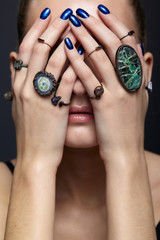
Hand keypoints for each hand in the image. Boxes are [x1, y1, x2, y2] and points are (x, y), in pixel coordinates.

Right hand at [11, 8, 77, 167]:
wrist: (35, 157)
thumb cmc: (30, 131)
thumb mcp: (19, 104)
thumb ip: (18, 80)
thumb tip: (16, 58)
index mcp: (18, 85)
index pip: (26, 50)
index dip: (37, 30)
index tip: (48, 16)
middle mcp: (27, 88)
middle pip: (40, 50)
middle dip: (53, 29)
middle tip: (67, 15)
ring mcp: (41, 97)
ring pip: (55, 61)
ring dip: (68, 42)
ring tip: (80, 29)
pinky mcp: (56, 107)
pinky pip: (68, 81)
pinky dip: (77, 66)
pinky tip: (86, 56)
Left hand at [63, 7, 149, 163]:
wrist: (126, 152)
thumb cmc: (130, 126)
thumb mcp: (141, 98)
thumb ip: (144, 76)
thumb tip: (144, 54)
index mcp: (140, 79)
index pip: (129, 43)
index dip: (115, 25)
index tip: (102, 12)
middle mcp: (131, 82)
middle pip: (115, 45)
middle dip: (98, 25)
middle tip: (83, 12)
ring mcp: (119, 92)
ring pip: (102, 57)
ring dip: (86, 38)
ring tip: (73, 24)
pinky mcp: (105, 104)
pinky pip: (90, 77)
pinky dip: (78, 62)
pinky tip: (68, 50)